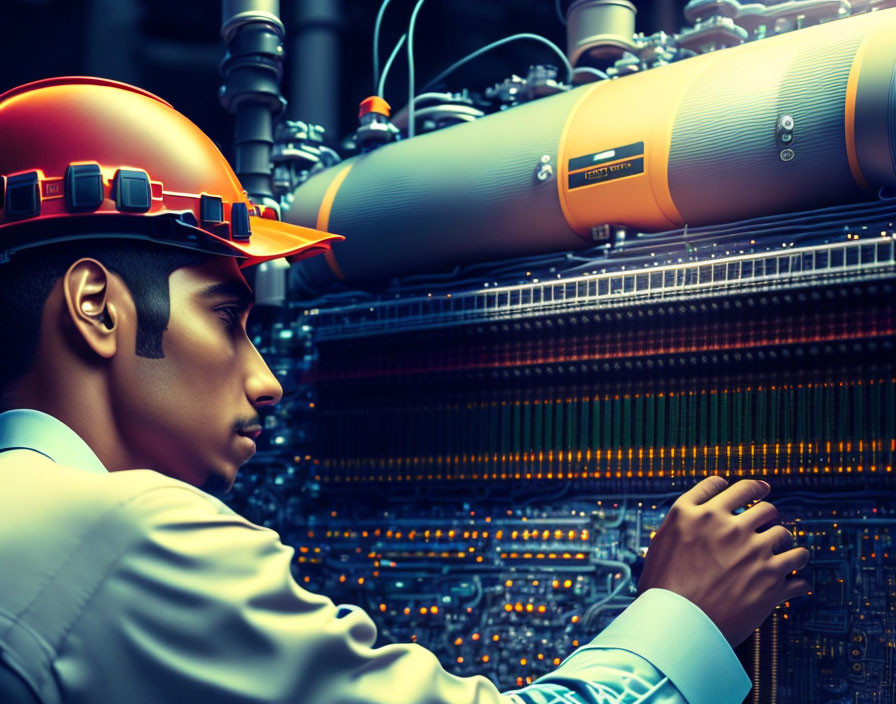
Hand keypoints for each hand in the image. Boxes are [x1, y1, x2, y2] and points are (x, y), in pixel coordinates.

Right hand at [637, 476, 809, 646]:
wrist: (675, 624)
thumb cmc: (662, 587)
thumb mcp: (662, 541)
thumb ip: (684, 522)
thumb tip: (702, 513)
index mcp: (696, 514)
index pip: (728, 487)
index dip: (746, 488)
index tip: (755, 491)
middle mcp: (725, 526)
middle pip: (763, 506)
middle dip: (768, 515)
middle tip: (768, 523)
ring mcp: (751, 550)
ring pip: (784, 534)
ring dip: (785, 542)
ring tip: (784, 551)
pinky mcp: (770, 579)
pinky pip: (799, 567)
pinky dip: (798, 574)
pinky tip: (795, 578)